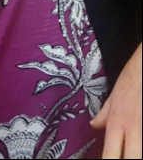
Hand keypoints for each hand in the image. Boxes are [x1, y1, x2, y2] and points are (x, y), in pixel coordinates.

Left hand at [90, 42, 141, 158]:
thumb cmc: (132, 79)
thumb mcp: (113, 97)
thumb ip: (103, 115)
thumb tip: (93, 126)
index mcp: (117, 124)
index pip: (110, 154)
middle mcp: (133, 129)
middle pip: (132, 158)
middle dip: (129, 159)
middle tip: (126, 156)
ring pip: (141, 151)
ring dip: (137, 152)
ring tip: (133, 151)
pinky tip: (141, 142)